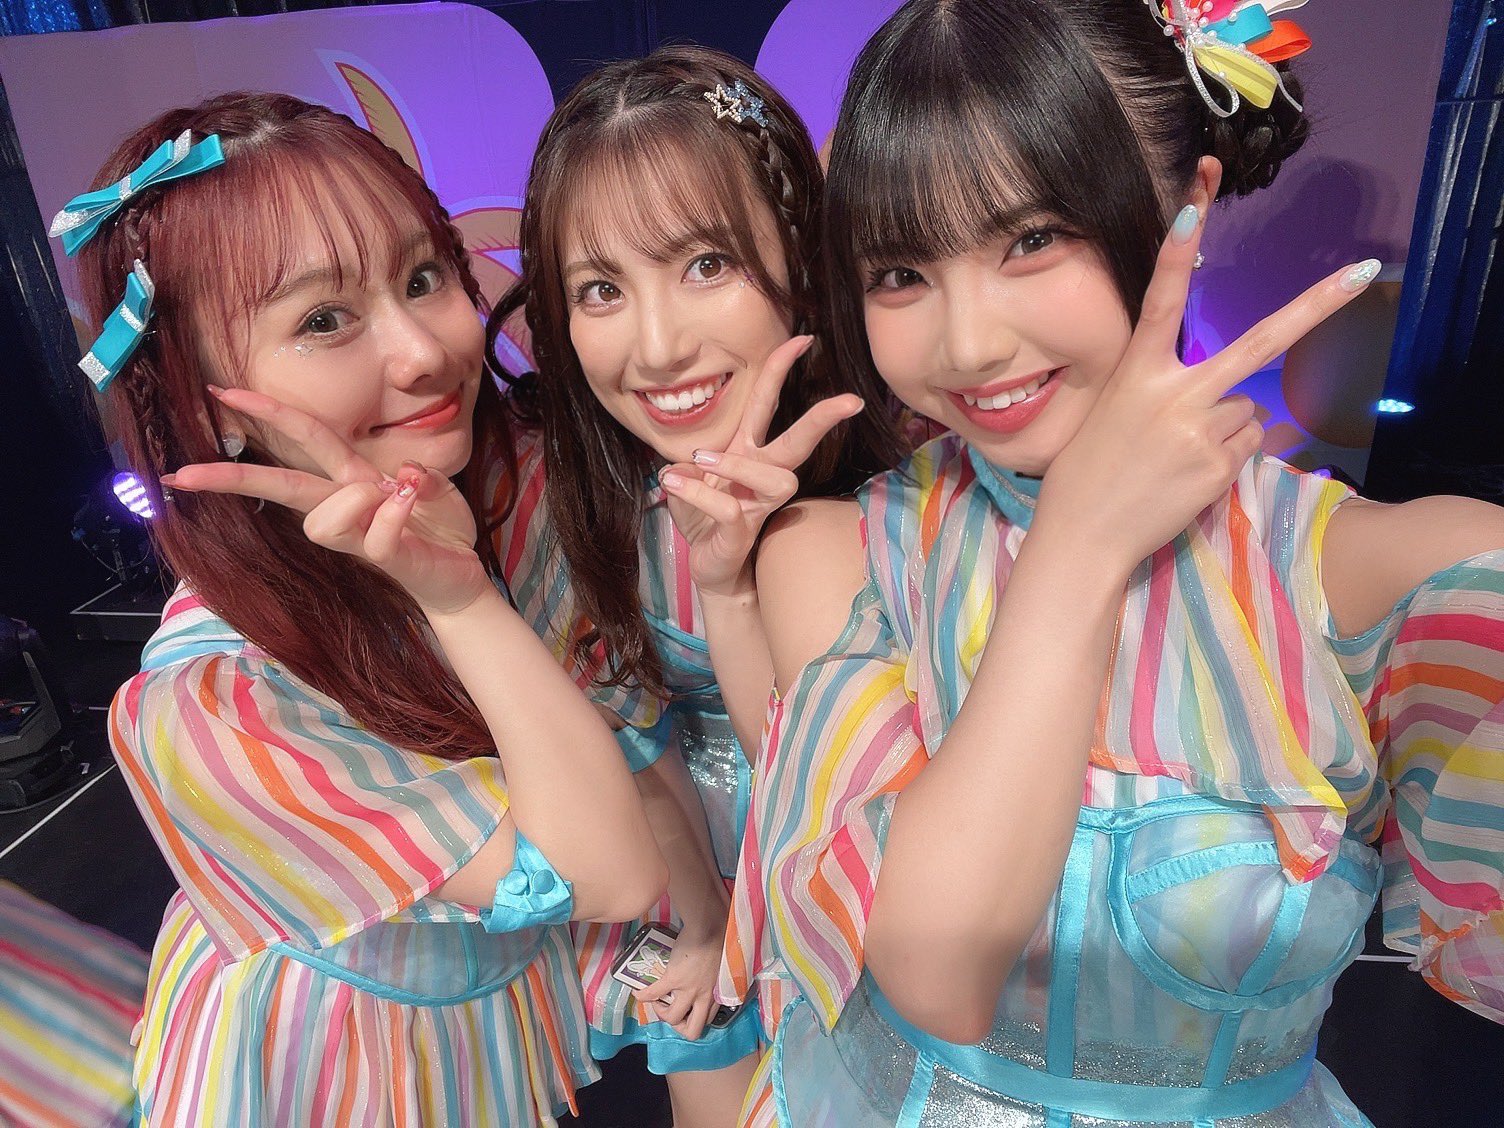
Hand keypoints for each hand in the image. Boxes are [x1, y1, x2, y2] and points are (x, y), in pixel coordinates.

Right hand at [161, 387, 489, 614]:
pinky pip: (376, 535)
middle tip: (185, 472)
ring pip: (320, 521)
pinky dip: (394, 514)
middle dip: (234, 476)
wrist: (460, 576)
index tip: (221, 392)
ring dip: (351, 498)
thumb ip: (417, 472)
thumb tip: (400, 473)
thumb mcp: (434, 485)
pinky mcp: (385, 557)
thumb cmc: (438, 527)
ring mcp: (361, 535)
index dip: (267, 413)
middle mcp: (347, 506)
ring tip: (389, 494)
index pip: (303, 440)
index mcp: (351, 479)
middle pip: (281, 487)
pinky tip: (411, 504)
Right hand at [633, 909, 730, 1040]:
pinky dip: (643, 996)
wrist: (708, 927)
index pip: (705, 1021)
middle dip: (679, 1026)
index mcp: (715, 995)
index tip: (684, 1009)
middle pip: (692, 1031)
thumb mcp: (719, 969)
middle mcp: (704, 997)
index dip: (692, 1019)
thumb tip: (702, 981)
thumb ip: (712, 980)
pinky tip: (638, 993)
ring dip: (661, 1012)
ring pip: (672, 1018)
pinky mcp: (674, 979)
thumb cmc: (718, 942)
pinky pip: (654, 994)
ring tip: (657, 1001)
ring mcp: (688, 990)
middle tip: (671, 1012)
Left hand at [658, 335, 862, 597]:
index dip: (782, 370)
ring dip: (735, 464)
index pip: (768, 404)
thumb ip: (691, 456)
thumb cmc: (706, 516)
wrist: (710, 566)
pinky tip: (673, 484)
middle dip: (823, 418)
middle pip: (799, 442)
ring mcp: (757, 505)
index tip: (802, 338)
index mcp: (749, 452)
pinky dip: (701, 494)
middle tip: (849, 400)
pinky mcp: (743, 532)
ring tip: (700, 459)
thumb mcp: (692, 474)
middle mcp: (762, 475)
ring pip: (772, 477)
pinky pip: (729, 508)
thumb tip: (688, 449)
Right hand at [1039, 207, 1378, 568]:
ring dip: (1227, 425)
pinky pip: (1247, 445)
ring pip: (1247, 408)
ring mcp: (1202, 432)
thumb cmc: (1087, 473)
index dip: (1176, 251)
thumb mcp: (1111, 413)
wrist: (1083, 536)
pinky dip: (1227, 455)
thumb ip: (1162, 390)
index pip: (1160, 301)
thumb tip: (1234, 398)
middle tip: (1364, 271)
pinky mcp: (1220, 467)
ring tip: (1178, 454)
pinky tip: (1188, 474)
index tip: (1194, 204)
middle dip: (1317, 305)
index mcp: (1136, 373)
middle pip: (1259, 343)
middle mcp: (1175, 395)